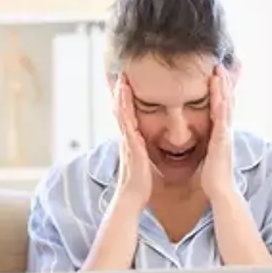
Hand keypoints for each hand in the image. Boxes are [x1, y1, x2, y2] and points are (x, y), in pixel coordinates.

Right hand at [114, 74, 153, 208]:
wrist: (134, 197)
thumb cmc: (142, 184)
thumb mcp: (146, 164)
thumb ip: (147, 156)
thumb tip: (150, 153)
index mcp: (133, 142)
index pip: (129, 117)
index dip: (128, 102)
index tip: (129, 87)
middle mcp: (127, 138)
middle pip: (122, 110)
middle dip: (122, 93)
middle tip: (122, 75)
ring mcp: (127, 139)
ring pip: (121, 111)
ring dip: (121, 94)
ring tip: (122, 78)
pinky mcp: (130, 142)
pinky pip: (125, 119)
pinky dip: (124, 104)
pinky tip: (124, 92)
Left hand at [200, 66, 235, 201]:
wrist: (220, 192)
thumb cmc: (213, 177)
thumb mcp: (208, 156)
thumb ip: (207, 146)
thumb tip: (202, 142)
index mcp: (221, 134)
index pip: (222, 108)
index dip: (221, 91)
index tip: (217, 76)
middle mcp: (225, 131)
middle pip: (227, 101)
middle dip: (225, 83)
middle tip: (221, 65)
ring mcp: (225, 135)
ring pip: (226, 106)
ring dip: (224, 87)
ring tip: (220, 70)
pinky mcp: (222, 140)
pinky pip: (221, 118)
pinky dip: (221, 104)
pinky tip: (219, 92)